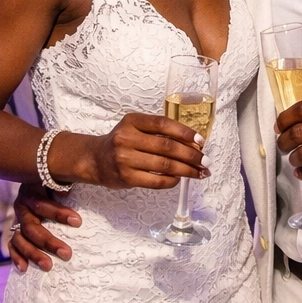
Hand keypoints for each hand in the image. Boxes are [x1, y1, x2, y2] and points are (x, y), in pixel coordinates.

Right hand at [8, 181, 81, 272]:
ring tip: (49, 266)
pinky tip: (25, 269)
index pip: (41, 204)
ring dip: (33, 254)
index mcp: (30, 192)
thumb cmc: (56, 181)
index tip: (78, 222)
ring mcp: (17, 221)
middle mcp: (21, 207)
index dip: (58, 213)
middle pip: (31, 227)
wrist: (40, 183)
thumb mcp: (60, 177)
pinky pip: (12, 246)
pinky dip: (16, 258)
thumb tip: (65, 193)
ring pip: (20, 239)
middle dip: (48, 242)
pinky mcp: (15, 232)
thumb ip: (63, 181)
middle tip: (67, 254)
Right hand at [84, 112, 207, 189]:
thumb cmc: (122, 142)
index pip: (163, 124)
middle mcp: (127, 138)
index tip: (201, 141)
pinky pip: (156, 181)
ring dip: (187, 170)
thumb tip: (193, 144)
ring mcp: (125, 159)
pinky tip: (179, 179)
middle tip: (206, 161)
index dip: (184, 132)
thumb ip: (158, 132)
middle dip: (191, 155)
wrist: (95, 160)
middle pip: (167, 147)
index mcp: (132, 121)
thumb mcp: (135, 128)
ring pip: (164, 166)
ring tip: (199, 173)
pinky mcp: (126, 177)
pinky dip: (172, 181)